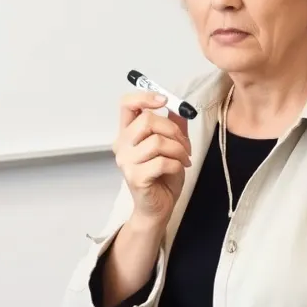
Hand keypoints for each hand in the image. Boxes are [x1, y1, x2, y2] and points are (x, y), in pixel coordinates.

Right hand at [112, 93, 192, 226]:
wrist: (157, 209)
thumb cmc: (162, 177)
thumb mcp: (171, 147)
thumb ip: (174, 126)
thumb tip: (180, 108)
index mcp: (127, 133)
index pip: (127, 104)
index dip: (145, 97)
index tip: (164, 100)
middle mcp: (122, 145)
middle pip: (147, 120)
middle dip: (173, 130)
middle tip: (184, 144)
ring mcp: (126, 161)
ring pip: (157, 141)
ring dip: (179, 149)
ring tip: (184, 159)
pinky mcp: (135, 177)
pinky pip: (162, 162)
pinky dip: (177, 164)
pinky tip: (179, 169)